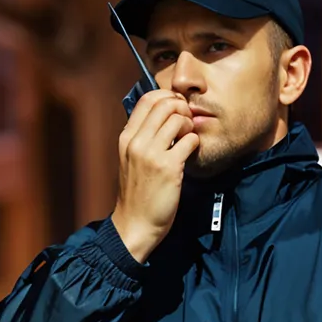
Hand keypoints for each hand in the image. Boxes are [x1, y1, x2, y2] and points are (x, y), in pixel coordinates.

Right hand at [110, 90, 199, 263]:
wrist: (134, 224)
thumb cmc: (136, 193)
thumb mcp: (130, 159)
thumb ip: (141, 138)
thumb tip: (161, 116)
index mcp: (126, 138)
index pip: (147, 99)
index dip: (167, 97)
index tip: (176, 109)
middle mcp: (136, 142)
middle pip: (165, 103)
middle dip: (182, 108)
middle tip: (187, 123)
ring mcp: (151, 154)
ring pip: (178, 118)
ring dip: (190, 125)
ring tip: (188, 139)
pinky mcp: (168, 168)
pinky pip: (189, 140)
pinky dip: (195, 142)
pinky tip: (191, 153)